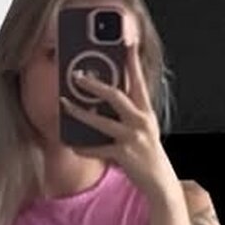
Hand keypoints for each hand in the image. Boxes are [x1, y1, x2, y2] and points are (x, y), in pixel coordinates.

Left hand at [59, 42, 179, 203]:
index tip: (126, 42)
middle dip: (95, 84)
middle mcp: (141, 122)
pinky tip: (71, 144)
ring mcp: (133, 138)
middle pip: (116, 96)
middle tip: (78, 75)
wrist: (160, 182)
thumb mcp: (145, 129)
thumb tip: (108, 98)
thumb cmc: (149, 154)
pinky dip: (83, 148)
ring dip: (80, 112)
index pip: (139, 81)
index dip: (132, 61)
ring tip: (65, 104)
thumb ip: (131, 113)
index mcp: (146, 112)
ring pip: (101, 122)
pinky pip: (97, 149)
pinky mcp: (124, 155)